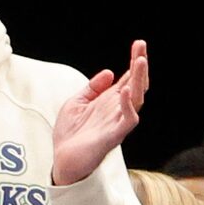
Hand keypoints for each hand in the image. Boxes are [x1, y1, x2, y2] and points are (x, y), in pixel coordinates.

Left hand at [51, 40, 149, 186]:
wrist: (62, 160)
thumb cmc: (70, 135)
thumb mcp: (76, 104)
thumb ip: (92, 88)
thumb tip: (109, 72)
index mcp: (109, 102)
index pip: (127, 78)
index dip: (134, 61)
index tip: (139, 44)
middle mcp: (117, 110)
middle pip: (136, 85)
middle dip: (140, 66)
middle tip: (141, 47)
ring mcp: (117, 123)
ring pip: (137, 99)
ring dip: (139, 80)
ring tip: (140, 61)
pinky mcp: (113, 136)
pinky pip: (128, 120)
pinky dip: (127, 105)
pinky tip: (123, 90)